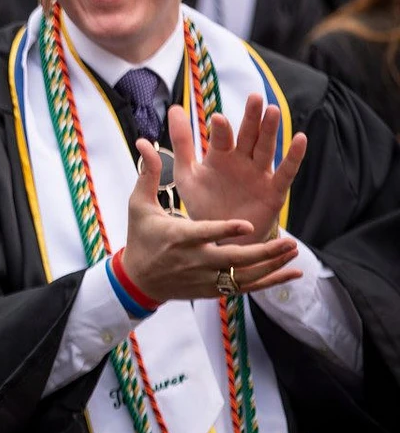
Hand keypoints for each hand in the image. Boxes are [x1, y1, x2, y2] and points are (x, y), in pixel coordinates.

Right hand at [122, 140, 302, 303]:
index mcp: (177, 237)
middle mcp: (195, 260)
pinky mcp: (214, 291)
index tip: (247, 224)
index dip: (226, 230)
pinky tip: (293, 272)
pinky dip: (272, 281)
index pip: (205, 234)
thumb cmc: (140, 236)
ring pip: (244, 275)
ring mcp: (206, 278)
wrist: (138, 279)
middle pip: (233, 259)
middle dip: (262, 252)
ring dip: (272, 265)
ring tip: (293, 249)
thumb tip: (143, 141)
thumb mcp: (139, 205)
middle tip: (287, 241)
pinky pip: (248, 288)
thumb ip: (148, 174)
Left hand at [169, 95, 308, 244]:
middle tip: (255, 97)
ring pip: (266, 147)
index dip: (220, 128)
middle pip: (247, 134)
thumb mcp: (187, 173)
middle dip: (251, 117)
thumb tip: (175, 108)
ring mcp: (259, 173)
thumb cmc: (203, 203)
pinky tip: (300, 138)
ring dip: (270, 130)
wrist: (220, 237)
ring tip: (273, 110)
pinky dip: (294, 156)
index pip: (221, 137)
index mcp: (219, 155)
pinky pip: (286, 171)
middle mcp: (241, 160)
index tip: (216, 118)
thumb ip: (182, 143)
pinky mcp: (274, 190)